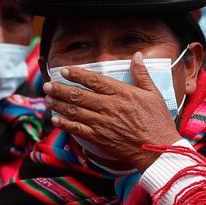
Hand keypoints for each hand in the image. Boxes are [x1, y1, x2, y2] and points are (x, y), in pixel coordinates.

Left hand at [43, 52, 181, 171]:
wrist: (158, 149)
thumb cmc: (158, 121)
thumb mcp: (153, 94)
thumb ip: (141, 74)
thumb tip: (137, 55)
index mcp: (121, 93)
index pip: (94, 80)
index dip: (77, 75)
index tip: (64, 71)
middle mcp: (109, 106)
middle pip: (79, 95)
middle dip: (60, 89)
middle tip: (47, 85)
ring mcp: (102, 122)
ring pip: (75, 111)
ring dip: (59, 104)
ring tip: (47, 99)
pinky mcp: (99, 138)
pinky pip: (77, 129)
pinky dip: (65, 123)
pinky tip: (56, 119)